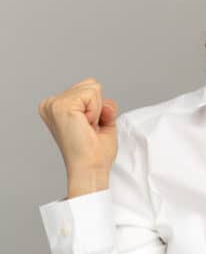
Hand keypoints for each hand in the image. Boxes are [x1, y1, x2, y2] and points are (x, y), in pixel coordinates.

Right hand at [38, 78, 118, 196]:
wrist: (90, 168)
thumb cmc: (95, 151)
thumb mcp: (103, 120)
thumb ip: (104, 104)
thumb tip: (105, 101)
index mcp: (56, 107)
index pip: (89, 88)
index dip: (98, 108)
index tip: (89, 128)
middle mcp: (51, 104)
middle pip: (91, 84)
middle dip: (99, 107)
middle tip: (90, 129)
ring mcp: (54, 104)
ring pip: (93, 88)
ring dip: (98, 110)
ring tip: (88, 128)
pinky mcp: (61, 106)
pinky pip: (92, 93)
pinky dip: (96, 111)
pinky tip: (86, 126)